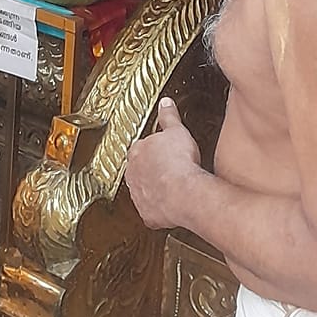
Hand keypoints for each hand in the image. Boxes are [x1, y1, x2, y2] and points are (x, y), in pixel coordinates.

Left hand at [126, 98, 202, 229]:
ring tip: (173, 187)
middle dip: (153, 170)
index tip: (164, 152)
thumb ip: (169, 116)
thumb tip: (166, 103)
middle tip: (170, 169)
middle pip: (139, 170)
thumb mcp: (177, 131)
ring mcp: (138, 195)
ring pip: (143, 190)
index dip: (154, 150)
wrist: (184, 193)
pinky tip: (172, 205)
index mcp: (137, 151)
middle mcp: (132, 174)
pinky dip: (160, 209)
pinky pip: (151, 211)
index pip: (140, 148)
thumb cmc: (180, 162)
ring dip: (155, 189)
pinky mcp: (147, 214)